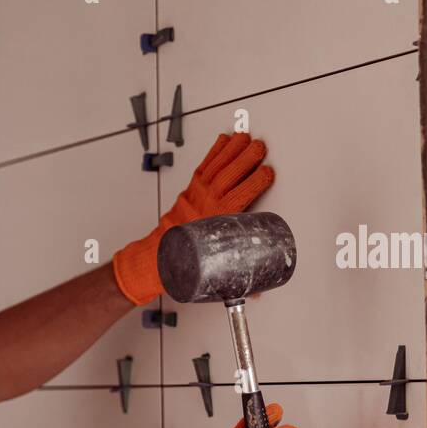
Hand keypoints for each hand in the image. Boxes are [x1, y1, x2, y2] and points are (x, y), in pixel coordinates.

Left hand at [111, 131, 275, 304]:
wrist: (157, 257)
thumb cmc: (183, 260)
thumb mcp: (214, 269)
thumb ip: (237, 275)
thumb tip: (257, 290)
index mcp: (217, 218)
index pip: (242, 194)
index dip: (257, 180)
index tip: (269, 172)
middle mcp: (207, 202)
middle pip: (231, 173)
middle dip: (248, 157)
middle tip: (261, 147)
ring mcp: (198, 192)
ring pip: (219, 165)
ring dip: (233, 149)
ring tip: (246, 137)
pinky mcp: (191, 188)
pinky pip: (205, 164)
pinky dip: (216, 151)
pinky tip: (224, 141)